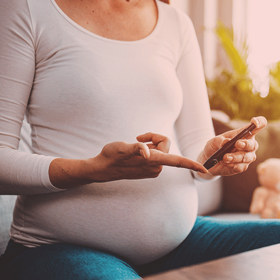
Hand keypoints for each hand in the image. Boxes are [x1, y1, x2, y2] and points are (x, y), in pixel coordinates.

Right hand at [89, 132, 207, 181]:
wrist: (102, 168)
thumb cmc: (111, 156)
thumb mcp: (121, 148)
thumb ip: (135, 149)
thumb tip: (147, 154)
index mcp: (152, 161)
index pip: (176, 162)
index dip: (191, 164)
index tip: (205, 169)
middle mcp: (155, 166)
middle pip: (166, 145)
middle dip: (154, 138)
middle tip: (138, 138)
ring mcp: (152, 168)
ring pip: (160, 149)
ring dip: (149, 143)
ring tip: (136, 146)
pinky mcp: (148, 167)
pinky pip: (155, 153)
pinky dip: (148, 148)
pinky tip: (137, 151)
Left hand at [198, 116, 266, 176]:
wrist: (208, 160)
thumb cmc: (214, 147)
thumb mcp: (213, 141)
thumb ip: (219, 140)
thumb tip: (226, 141)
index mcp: (243, 134)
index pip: (255, 127)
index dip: (259, 122)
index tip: (254, 122)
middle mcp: (248, 145)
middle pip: (253, 144)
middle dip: (246, 144)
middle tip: (237, 144)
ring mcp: (246, 157)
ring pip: (247, 157)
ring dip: (236, 157)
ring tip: (225, 157)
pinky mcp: (242, 167)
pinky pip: (241, 167)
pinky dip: (232, 165)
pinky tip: (225, 163)